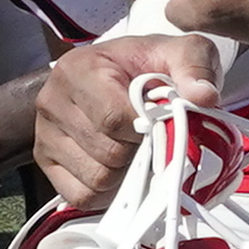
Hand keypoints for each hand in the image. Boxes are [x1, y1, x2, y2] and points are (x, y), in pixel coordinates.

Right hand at [32, 33, 217, 208]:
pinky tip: (119, 169)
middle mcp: (52, 101)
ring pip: (96, 178)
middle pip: (108, 153)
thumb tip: (203, 96)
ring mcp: (44, 134)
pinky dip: (106, 192)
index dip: (147, 130)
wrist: (122, 72)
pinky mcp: (46, 162)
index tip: (161, 122)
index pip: (114, 118)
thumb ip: (194, 67)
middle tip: (151, 138)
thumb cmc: (148, 66)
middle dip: (140, 152)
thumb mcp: (180, 53)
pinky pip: (81, 195)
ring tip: (135, 150)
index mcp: (79, 69)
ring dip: (126, 174)